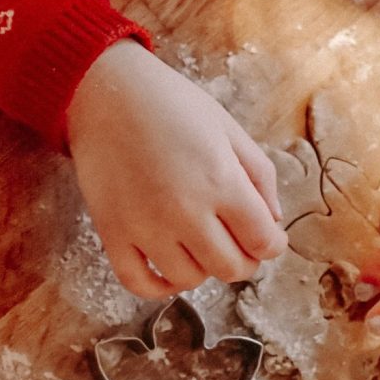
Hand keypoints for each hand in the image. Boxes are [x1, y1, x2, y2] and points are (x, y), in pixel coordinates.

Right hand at [66, 39, 284, 296]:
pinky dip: (159, 286)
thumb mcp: (229, 129)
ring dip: (202, 268)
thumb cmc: (171, 104)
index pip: (264, 242)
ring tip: (200, 245)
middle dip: (244, 260)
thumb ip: (260, 176)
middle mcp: (186, 212)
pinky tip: (169, 268)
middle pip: (231, 268)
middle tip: (238, 243)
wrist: (106, 93)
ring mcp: (146, 228)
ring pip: (189, 279)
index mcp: (223, 182)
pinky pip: (139, 283)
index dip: (272, 243)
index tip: (267, 236)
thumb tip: (272, 221)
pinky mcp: (113, 234)